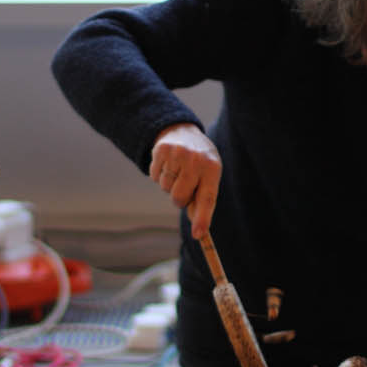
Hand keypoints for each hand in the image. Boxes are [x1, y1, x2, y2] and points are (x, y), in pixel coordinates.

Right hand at [150, 123, 221, 237]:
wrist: (182, 131)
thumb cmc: (199, 162)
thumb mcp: (208, 175)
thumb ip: (202, 200)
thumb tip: (199, 230)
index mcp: (212, 168)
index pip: (207, 198)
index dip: (202, 218)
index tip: (198, 235)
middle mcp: (195, 160)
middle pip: (179, 198)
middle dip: (179, 199)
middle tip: (184, 185)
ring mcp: (177, 154)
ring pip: (165, 188)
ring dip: (169, 185)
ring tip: (177, 170)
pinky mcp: (161, 150)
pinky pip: (154, 177)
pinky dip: (159, 175)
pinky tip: (167, 164)